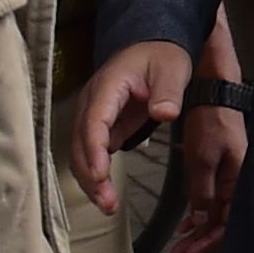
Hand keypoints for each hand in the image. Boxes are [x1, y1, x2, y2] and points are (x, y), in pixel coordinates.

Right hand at [72, 40, 192, 215]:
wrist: (154, 47)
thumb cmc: (162, 56)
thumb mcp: (173, 69)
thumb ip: (168, 92)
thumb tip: (164, 113)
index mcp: (107, 87)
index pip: (94, 122)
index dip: (94, 150)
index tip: (101, 175)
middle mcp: (92, 103)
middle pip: (80, 143)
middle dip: (90, 175)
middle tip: (106, 202)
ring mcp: (93, 116)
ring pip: (81, 153)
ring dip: (90, 180)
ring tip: (106, 205)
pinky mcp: (101, 127)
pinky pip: (91, 154)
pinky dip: (95, 174)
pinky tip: (105, 194)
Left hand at [164, 104, 247, 252]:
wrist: (215, 95)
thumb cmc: (211, 122)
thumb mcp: (201, 159)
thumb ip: (202, 192)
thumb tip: (203, 221)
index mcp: (239, 182)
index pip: (228, 224)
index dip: (208, 244)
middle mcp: (240, 183)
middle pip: (225, 224)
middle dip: (203, 243)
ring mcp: (233, 177)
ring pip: (219, 214)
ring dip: (200, 231)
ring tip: (182, 246)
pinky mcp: (224, 170)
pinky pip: (216, 200)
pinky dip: (202, 213)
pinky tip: (189, 223)